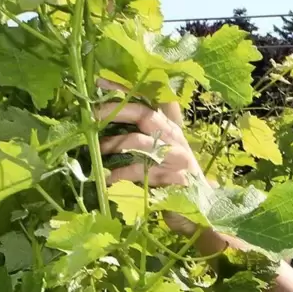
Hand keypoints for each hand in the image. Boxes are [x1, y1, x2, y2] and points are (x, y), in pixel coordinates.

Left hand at [95, 100, 204, 235]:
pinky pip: (139, 171)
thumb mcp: (160, 154)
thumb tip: (104, 123)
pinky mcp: (174, 177)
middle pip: (146, 115)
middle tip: (93, 115)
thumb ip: (141, 138)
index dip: (127, 89)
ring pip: (140, 142)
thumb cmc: (173, 179)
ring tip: (98, 150)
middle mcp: (175, 138)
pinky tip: (108, 178)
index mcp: (170, 129)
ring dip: (115, 144)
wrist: (199, 210)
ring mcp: (177, 158)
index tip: (101, 81)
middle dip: (117, 112)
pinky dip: (120, 174)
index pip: (150, 101)